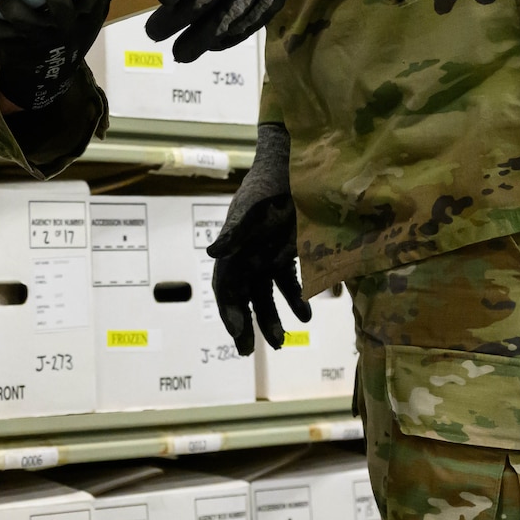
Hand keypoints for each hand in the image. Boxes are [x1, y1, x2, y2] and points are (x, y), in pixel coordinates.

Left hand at [0, 0, 149, 110]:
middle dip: (58, 1)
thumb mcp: (95, 9)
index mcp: (86, 17)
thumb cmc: (73, 27)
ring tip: (7, 0)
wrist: (48, 75)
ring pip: (28, 27)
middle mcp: (64, 29)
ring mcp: (37, 39)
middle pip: (63, 16)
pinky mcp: (12, 46)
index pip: (97, 2)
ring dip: (19, 14)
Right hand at [207, 124, 311, 355]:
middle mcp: (248, 256)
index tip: (237, 333)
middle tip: (248, 351)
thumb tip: (212, 252)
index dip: (229, 310)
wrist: (293, 168)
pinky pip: (291, 282)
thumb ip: (235, 232)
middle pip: (244, 297)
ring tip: (283, 342)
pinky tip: (307, 315)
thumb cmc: (266, 186)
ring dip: (272, 318)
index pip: (226, 287)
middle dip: (246, 325)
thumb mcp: (251, 208)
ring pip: (267, 295)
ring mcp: (268, 256)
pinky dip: (298, 300)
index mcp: (233, 249)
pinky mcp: (289, 253)